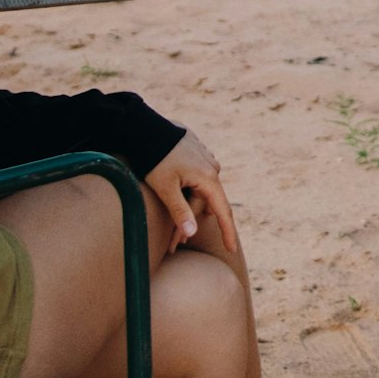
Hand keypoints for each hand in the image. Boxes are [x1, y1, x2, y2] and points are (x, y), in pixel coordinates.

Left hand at [143, 133, 240, 258]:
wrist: (146, 127)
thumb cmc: (155, 159)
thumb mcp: (165, 188)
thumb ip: (179, 211)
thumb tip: (191, 234)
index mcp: (208, 178)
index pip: (222, 211)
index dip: (227, 232)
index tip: (232, 250)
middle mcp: (212, 168)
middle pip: (204, 204)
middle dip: (189, 224)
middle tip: (172, 245)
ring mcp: (206, 160)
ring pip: (199, 192)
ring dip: (186, 208)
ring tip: (169, 227)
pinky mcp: (196, 154)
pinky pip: (195, 180)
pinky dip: (186, 193)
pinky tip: (174, 197)